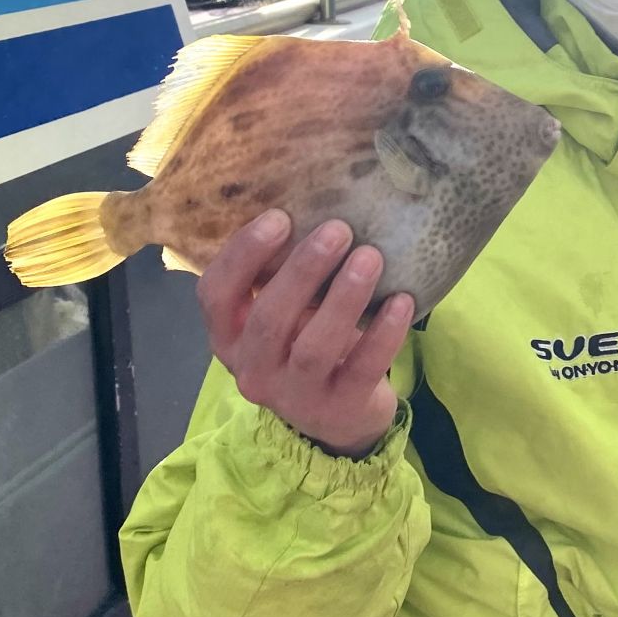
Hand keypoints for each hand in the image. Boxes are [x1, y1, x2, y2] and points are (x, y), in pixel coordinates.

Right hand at [196, 209, 414, 458]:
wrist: (341, 416)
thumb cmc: (306, 341)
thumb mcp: (284, 312)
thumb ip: (281, 273)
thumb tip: (314, 200)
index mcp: (230, 336)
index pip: (215, 295)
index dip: (243, 255)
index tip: (280, 217)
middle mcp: (252, 370)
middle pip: (269, 319)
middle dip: (303, 270)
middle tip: (339, 229)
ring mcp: (295, 395)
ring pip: (314, 346)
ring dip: (343, 297)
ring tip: (371, 256)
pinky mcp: (339, 408)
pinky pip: (362, 368)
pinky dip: (383, 333)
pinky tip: (401, 301)